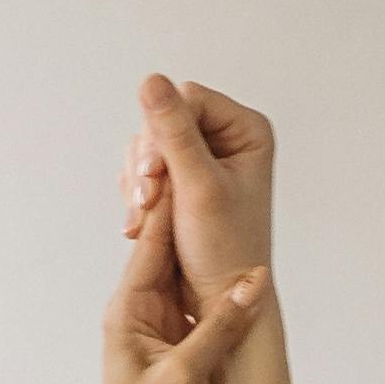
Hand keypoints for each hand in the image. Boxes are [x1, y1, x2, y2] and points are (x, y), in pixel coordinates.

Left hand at [99, 169, 266, 383]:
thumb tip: (256, 281)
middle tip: (228, 181)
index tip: (196, 164)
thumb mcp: (185, 372)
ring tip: (245, 220)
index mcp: (129, 309)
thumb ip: (221, 325)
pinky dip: (228, 296)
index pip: (154, 242)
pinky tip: (249, 279)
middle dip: (201, 222)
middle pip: (175, 254)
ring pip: (195, 282)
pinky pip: (209, 313)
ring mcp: (166, 333)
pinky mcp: (186, 355)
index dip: (176, 203)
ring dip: (218, 259)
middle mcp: (145, 314)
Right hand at [126, 71, 273, 308]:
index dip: (163, 131)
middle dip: (149, 162)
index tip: (154, 174)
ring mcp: (203, 161)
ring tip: (142, 218)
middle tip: (147, 202)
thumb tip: (150, 80)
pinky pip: (145, 171)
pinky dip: (138, 195)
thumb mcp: (198, 186)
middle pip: (164, 121)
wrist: (220, 303)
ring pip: (149, 147)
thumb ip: (174, 133)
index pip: (188, 99)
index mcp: (246, 130)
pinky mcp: (182, 183)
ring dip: (139, 182)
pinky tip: (140, 222)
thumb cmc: (224, 250)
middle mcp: (227, 139)